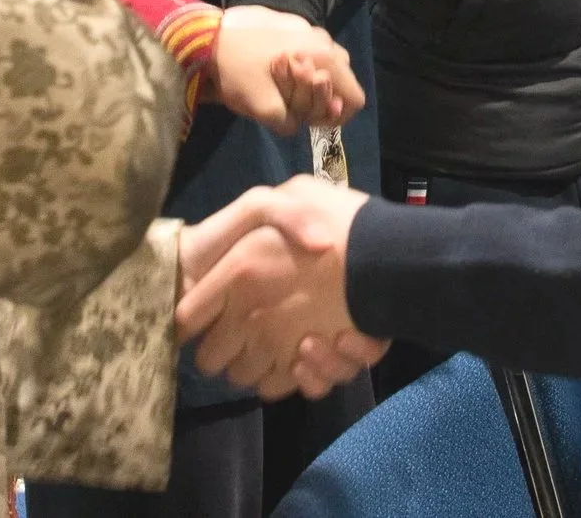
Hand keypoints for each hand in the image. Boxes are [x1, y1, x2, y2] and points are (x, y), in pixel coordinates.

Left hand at [176, 177, 386, 398]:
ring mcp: (277, 345)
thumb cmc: (340, 219)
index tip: (202, 312)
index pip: (186, 317)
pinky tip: (301, 358)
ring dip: (252, 364)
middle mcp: (249, 316)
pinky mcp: (306, 367)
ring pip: (241, 377)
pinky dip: (283, 378)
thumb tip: (240, 240)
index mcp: (237, 273)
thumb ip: (260, 211)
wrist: (393, 258)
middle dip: (220, 347)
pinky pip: (279, 387)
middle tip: (239, 329)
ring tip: (273, 340)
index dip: (193, 316)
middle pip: (207, 358)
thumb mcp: (291, 194)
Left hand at [213, 7, 363, 133]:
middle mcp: (325, 39)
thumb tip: (302, 122)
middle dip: (321, 98)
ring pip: (324, 64)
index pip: (355, 98)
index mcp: (325, 59)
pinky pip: (308, 49)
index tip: (307, 120)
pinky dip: (299, 63)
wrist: (206, 35)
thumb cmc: (239, 72)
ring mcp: (309, 27)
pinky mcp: (292, 21)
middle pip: (341, 80)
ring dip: (309, 81)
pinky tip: (269, 66)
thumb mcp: (265, 109)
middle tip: (289, 103)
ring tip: (278, 84)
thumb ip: (293, 121)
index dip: (335, 118)